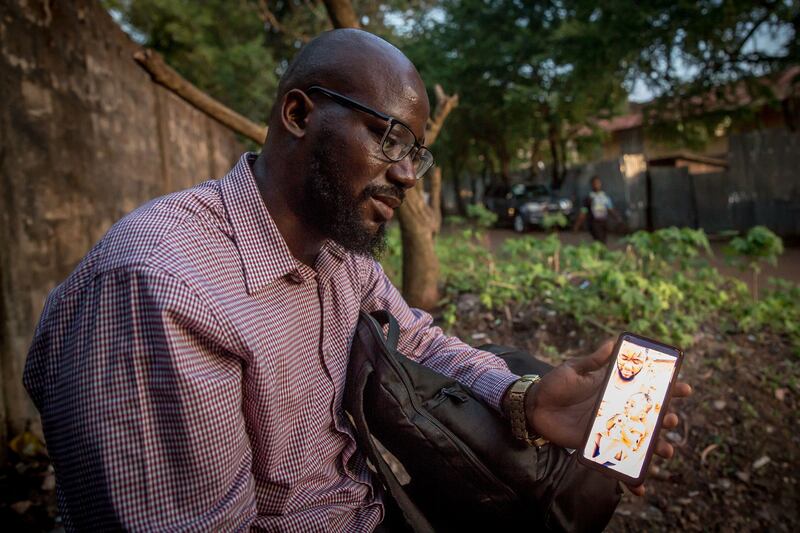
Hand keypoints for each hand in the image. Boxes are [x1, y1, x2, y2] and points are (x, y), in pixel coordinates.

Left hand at [525, 340, 691, 494]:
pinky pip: (617, 462)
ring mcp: (609, 430)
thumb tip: (612, 343)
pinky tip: (640, 488)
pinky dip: (630, 478)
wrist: (534, 406)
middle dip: (667, 422)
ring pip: (640, 443)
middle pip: (650, 419)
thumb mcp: (573, 369)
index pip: (647, 389)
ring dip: (656, 449)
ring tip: (666, 451)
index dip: (668, 389)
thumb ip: (593, 360)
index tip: (685, 389)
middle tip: (672, 421)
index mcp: (615, 391)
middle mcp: (617, 412)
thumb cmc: (554, 384)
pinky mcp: (597, 446)